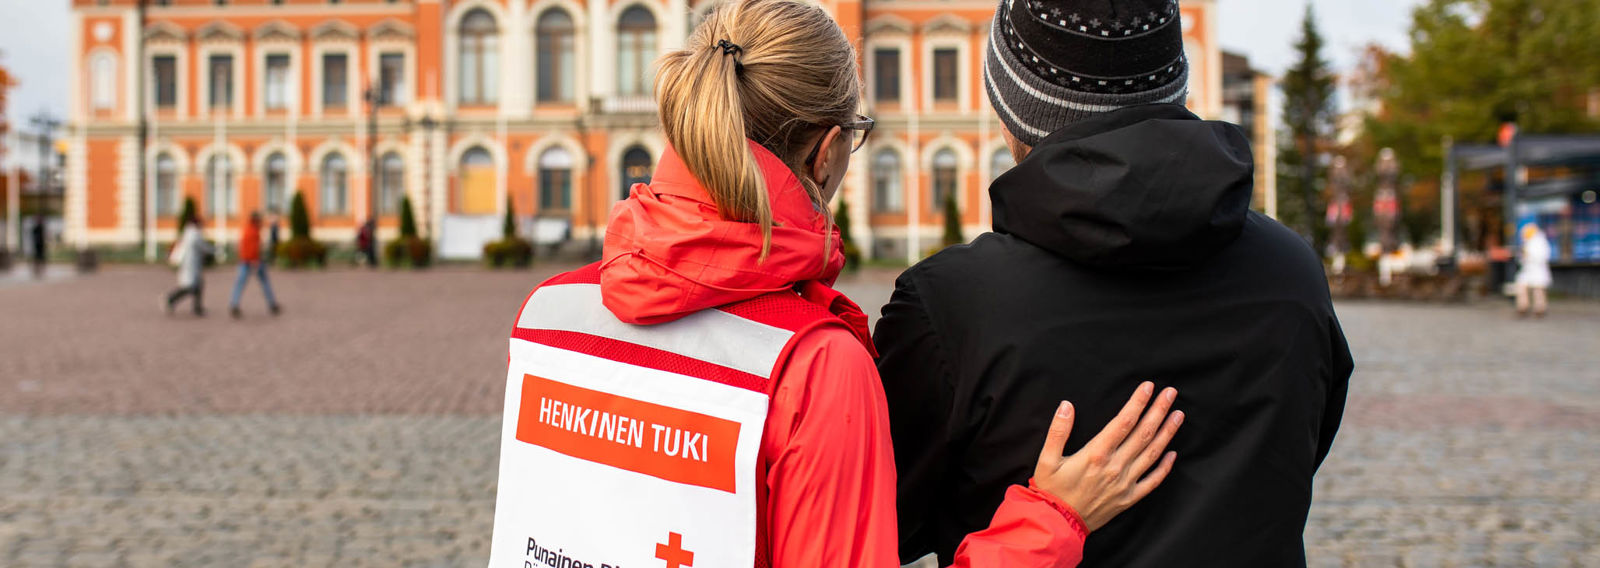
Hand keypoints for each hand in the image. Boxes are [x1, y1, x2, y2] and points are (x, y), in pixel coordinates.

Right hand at [1032, 382, 1183, 531]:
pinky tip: (1173, 453)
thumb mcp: (1046, 459)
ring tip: (1178, 415)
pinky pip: (1153, 481)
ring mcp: (1125, 483)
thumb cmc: (1051, 491)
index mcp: (1096, 454)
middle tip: (1171, 393)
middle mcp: (1115, 467)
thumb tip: (1067, 405)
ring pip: (1152, 453)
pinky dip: (1165, 467)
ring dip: (1167, 433)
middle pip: (1143, 433)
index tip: (1148, 386)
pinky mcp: (1129, 498)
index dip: (1138, 402)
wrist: (1058, 524)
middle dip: (1158, 410)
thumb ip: (1058, 431)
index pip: (1123, 422)